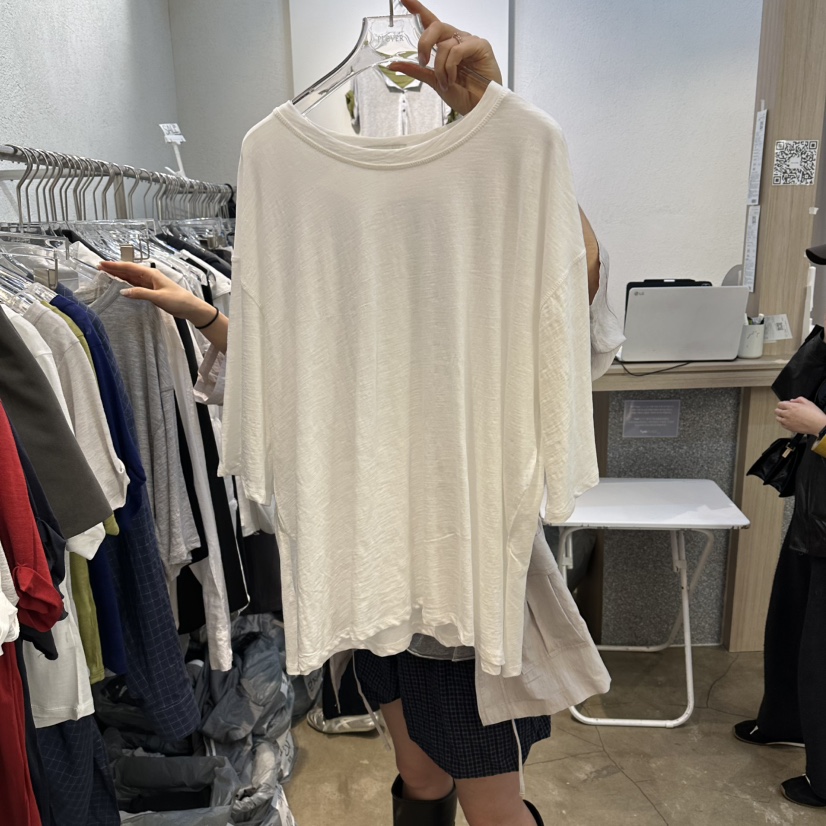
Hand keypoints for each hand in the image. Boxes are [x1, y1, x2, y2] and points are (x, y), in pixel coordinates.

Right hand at [98, 260, 215, 326]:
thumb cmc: (178, 300)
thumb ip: (140, 293)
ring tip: (106, 273)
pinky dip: (126, 283)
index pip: (129, 267)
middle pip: (129, 271)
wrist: (190, 308)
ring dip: (119, 275)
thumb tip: (123, 291)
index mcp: (151, 274)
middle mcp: (149, 276)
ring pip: (131, 277)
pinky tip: (120, 284)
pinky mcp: (151, 291)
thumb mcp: (158, 297)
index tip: (103, 264)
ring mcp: (150, 283)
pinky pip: (136, 285)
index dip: (115, 266)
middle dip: (114, 268)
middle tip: (100, 267)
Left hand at [386, 0, 502, 115]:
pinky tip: (454, 78)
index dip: (417, 8)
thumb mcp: (434, 82)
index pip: (430, 22)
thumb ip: (416, 70)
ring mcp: (469, 42)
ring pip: (444, 43)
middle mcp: (456, 40)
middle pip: (435, 27)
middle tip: (423, 62)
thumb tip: (393, 64)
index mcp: (445, 45)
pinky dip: (451, 66)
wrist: (479, 108)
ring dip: (440, 67)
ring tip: (446, 82)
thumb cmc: (462, 95)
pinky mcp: (480, 46)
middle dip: (424, 44)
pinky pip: (457, 49)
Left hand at [775, 397, 825, 435]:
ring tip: (786, 416)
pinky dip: (783, 423)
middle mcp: (787, 414)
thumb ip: (798, 399)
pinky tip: (788, 421)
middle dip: (780, 409)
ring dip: (780, 416)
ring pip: (777, 418)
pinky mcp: (789, 428)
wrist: (818, 425)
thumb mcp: (808, 402)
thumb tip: (792, 400)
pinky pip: (781, 425)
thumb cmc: (814, 415)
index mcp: (791, 407)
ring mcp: (787, 422)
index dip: (782, 404)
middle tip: (784, 410)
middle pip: (776, 411)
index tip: (785, 404)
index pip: (779, 404)